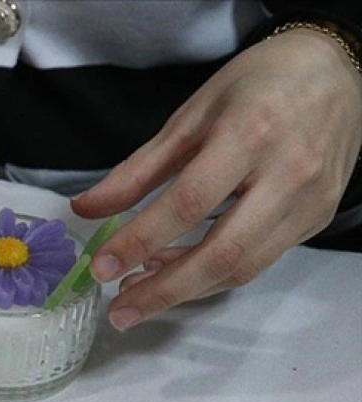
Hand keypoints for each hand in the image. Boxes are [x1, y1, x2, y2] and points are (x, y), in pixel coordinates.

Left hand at [72, 28, 361, 330]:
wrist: (336, 69)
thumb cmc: (257, 85)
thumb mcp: (190, 116)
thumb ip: (137, 169)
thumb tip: (84, 208)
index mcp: (250, 135)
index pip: (188, 202)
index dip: (141, 239)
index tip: (101, 267)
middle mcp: (288, 174)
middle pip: (223, 252)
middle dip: (165, 290)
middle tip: (119, 312)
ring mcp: (310, 202)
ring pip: (243, 267)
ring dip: (185, 289)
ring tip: (137, 293)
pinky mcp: (318, 218)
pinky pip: (259, 260)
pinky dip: (212, 274)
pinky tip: (175, 269)